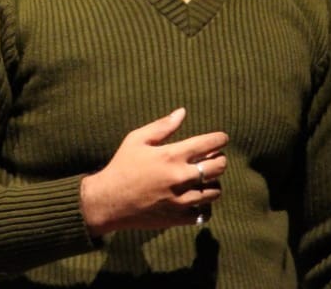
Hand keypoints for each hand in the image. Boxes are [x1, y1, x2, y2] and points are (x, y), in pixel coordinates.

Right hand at [79, 107, 227, 234]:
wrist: (108, 201)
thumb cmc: (121, 167)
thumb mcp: (136, 140)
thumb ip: (162, 126)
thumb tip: (182, 112)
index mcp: (171, 155)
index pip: (208, 144)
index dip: (220, 139)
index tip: (222, 138)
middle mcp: (180, 177)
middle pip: (218, 167)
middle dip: (220, 159)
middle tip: (214, 158)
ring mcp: (181, 200)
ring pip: (215, 191)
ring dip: (213, 182)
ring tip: (203, 179)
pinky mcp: (179, 217)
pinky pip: (205, 213)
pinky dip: (204, 206)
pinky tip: (196, 199)